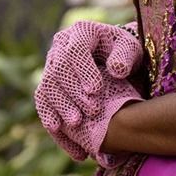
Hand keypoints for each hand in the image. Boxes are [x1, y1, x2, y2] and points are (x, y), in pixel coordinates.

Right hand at [35, 21, 144, 163]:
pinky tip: (70, 143)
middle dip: (72, 93)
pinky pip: (44, 105)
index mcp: (81, 32)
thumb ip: (125, 55)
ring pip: (47, 88)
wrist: (115, 60)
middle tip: (91, 111)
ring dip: (59, 109)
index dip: (83, 71)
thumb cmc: (126, 53)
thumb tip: (116, 69)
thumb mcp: (132, 49)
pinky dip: (55, 124)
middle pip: (58, 70)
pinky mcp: (49, 86)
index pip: (75, 51)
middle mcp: (60, 46)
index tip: (96, 90)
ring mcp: (51, 66)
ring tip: (76, 126)